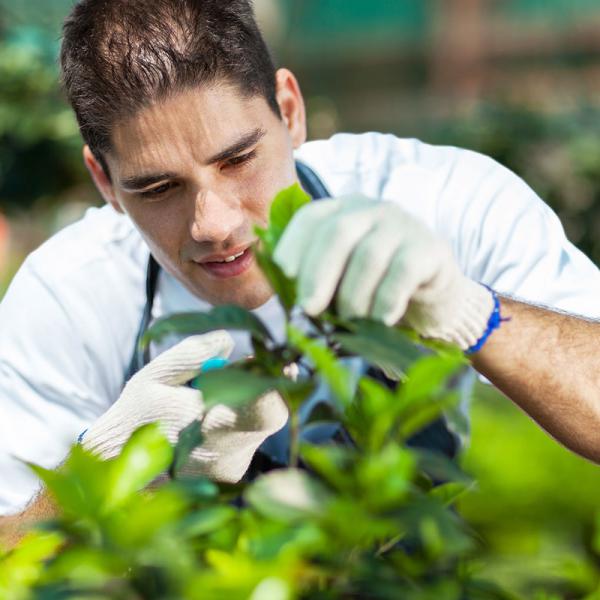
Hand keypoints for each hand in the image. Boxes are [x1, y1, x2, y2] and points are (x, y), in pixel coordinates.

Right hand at [83, 331, 288, 481]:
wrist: (116, 469)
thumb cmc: (136, 415)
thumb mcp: (156, 375)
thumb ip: (193, 355)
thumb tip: (228, 340)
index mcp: (209, 428)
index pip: (269, 408)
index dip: (280, 383)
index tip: (280, 362)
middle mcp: (226, 456)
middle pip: (272, 415)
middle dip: (263, 388)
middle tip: (246, 369)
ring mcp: (230, 471)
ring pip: (260, 426)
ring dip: (247, 405)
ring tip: (209, 401)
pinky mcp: (231, 477)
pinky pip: (249, 439)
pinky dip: (239, 422)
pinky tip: (210, 420)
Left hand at [274, 195, 493, 350]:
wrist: (433, 293)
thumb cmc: (374, 288)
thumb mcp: (340, 279)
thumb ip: (314, 281)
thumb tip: (289, 305)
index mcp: (343, 212)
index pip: (310, 218)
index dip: (292, 246)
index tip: (284, 277)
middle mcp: (372, 210)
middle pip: (338, 232)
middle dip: (317, 274)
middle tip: (309, 309)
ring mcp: (404, 226)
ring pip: (369, 256)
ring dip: (353, 296)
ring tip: (348, 322)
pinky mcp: (431, 248)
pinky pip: (403, 271)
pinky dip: (386, 300)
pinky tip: (381, 319)